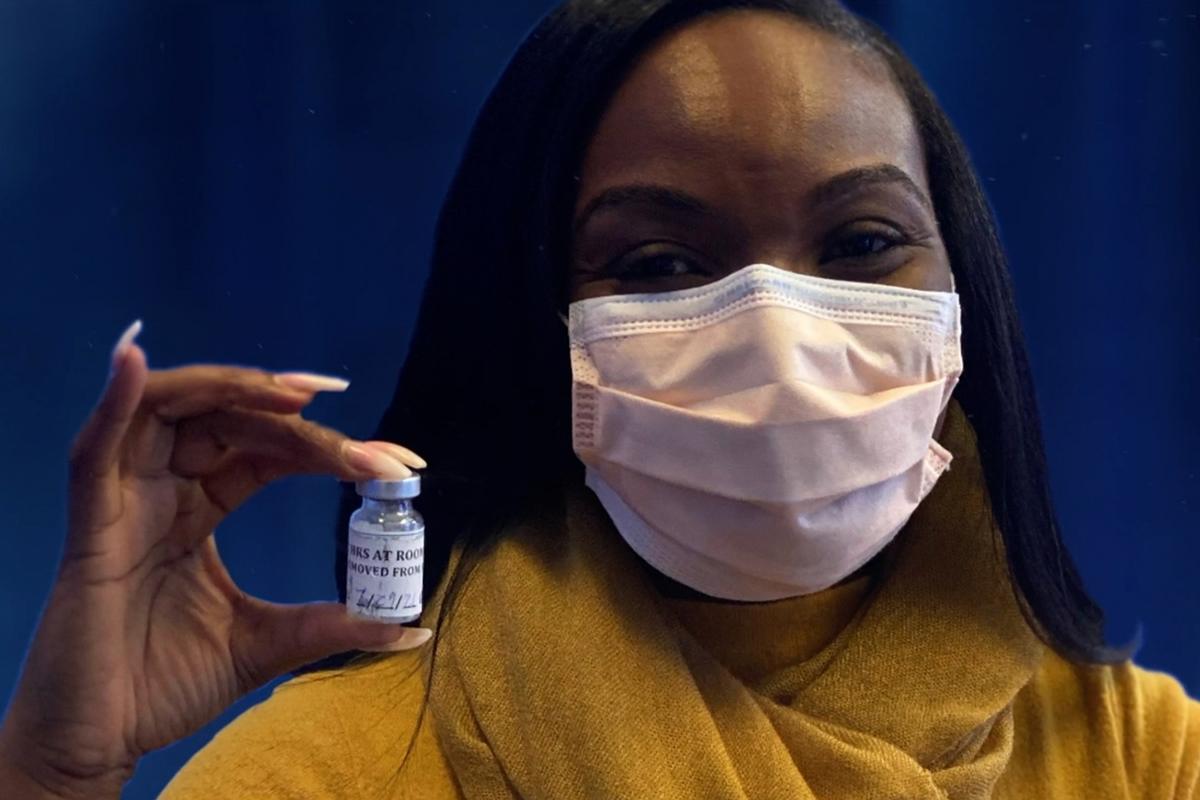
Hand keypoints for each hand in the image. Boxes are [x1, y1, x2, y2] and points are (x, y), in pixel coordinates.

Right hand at [0, 320, 430, 798]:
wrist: (97, 744)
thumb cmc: (164, 687)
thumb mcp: (267, 644)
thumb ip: (332, 625)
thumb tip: (414, 627)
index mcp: (199, 509)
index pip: (270, 451)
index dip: (329, 448)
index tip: (398, 466)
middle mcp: (163, 490)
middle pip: (233, 422)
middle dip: (304, 424)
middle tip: (372, 453)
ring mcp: (124, 500)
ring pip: (171, 409)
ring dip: (234, 388)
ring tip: (299, 395)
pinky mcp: (90, 523)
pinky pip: (95, 446)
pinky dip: (115, 396)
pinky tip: (134, 358)